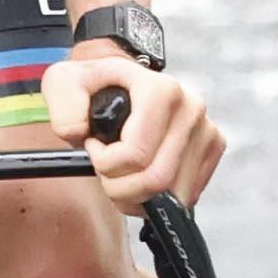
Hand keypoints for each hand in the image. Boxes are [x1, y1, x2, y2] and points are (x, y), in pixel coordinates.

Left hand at [41, 43, 221, 210]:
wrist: (122, 80)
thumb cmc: (94, 85)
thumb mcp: (64, 83)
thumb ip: (64, 108)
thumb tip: (80, 133)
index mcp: (161, 89)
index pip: (136, 156)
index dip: (106, 163)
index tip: (94, 147)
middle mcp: (191, 107)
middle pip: (156, 180)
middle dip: (120, 187)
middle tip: (105, 169)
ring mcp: (206, 128)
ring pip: (173, 195)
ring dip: (138, 197)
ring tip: (122, 174)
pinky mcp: (212, 148)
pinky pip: (186, 195)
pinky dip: (159, 197)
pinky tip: (142, 176)